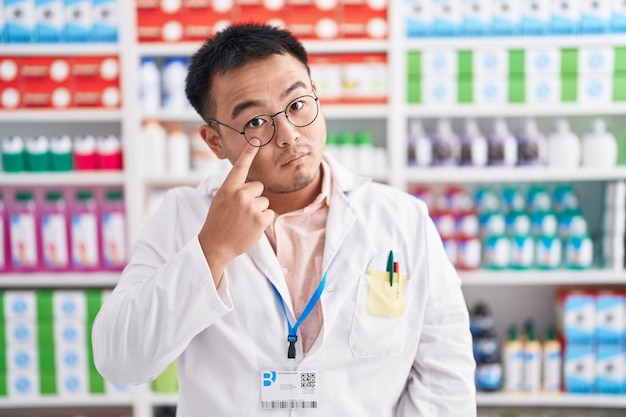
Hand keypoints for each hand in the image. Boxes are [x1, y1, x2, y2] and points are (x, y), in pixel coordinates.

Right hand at [199, 140, 274, 285]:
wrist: (215, 246)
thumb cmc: (217, 222)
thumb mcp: (220, 200)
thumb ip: (234, 189)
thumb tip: (250, 184)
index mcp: (228, 188)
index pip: (240, 166)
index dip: (249, 151)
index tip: (256, 138)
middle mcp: (240, 194)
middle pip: (258, 186)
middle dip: (253, 197)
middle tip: (240, 211)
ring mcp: (251, 206)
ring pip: (265, 200)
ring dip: (258, 210)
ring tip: (244, 220)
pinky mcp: (261, 219)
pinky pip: (270, 213)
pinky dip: (263, 220)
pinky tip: (251, 227)